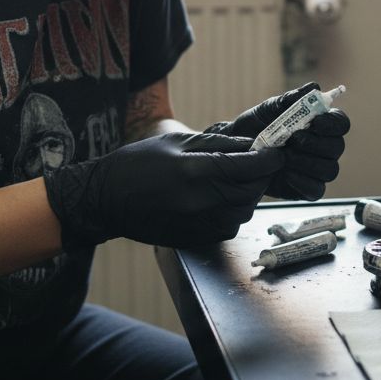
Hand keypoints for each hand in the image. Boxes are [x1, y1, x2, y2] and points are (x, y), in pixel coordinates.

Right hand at [43, 133, 284, 248]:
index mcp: (195, 171)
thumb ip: (218, 144)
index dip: (269, 159)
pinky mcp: (196, 238)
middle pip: (253, 191)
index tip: (275, 153)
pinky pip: (230, 225)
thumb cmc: (137, 164)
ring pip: (245, 210)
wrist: (105, 200)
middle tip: (255, 164)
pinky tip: (218, 198)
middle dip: (260, 176)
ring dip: (247, 195)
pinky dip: (233, 211)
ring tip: (233, 180)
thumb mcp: (176, 141)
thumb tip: (251, 145)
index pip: (250, 167)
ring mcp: (198, 223)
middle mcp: (201, 201)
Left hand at [205, 82, 349, 200]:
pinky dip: (303, 181)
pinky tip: (286, 174)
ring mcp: (316, 170)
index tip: (315, 122)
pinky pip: (316, 190)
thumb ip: (291, 99)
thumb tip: (313, 87)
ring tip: (285, 157)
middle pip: (338, 147)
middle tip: (293, 139)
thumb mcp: (269, 108)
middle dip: (317, 143)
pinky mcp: (306, 188)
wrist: (235, 149)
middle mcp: (324, 148)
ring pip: (330, 170)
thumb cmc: (255, 126)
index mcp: (320, 125)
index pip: (341, 124)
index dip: (333, 123)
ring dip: (309, 162)